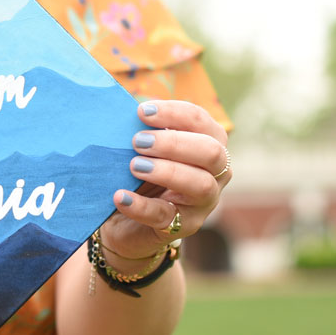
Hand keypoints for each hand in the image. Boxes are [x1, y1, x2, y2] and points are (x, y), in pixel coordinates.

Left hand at [99, 99, 230, 260]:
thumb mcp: (144, 149)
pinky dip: (142, 206)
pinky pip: (166, 216)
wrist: (127, 221)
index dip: (174, 113)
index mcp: (209, 143)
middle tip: (138, 141)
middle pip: (212, 153)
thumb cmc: (140, 175)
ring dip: (167, 171)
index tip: (142, 111)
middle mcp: (215, 173)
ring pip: (200, 185)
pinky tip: (120, 196)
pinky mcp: (184, 226)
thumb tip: (121, 107)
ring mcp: (204, 202)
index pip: (202, 121)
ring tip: (134, 165)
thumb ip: (142, 130)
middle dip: (174, 142)